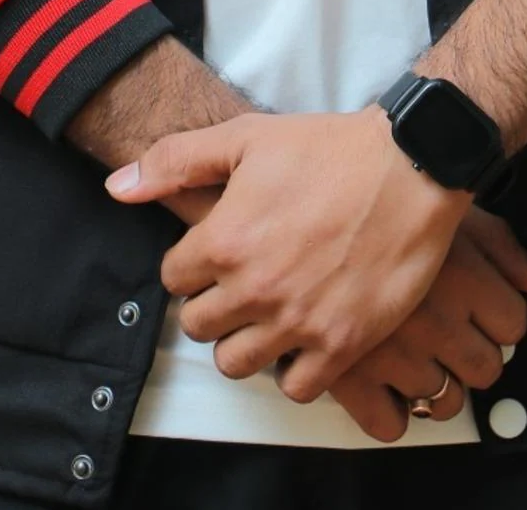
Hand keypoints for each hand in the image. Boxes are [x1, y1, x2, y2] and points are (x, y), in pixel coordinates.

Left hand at [105, 105, 472, 400]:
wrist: (410, 165)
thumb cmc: (328, 148)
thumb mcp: (245, 137)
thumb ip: (174, 161)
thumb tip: (116, 187)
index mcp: (224, 240)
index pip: (173, 280)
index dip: (192, 265)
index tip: (217, 253)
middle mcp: (254, 288)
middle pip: (198, 327)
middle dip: (212, 305)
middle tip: (241, 283)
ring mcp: (298, 321)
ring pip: (236, 365)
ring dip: (245, 342)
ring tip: (267, 313)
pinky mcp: (342, 343)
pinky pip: (296, 388)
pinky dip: (294, 369)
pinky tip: (304, 335)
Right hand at [287, 203, 526, 441]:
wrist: (310, 188)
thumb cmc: (383, 195)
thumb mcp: (448, 207)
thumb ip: (503, 247)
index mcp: (465, 277)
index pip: (513, 324)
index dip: (498, 318)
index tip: (477, 311)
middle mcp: (436, 319)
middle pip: (485, 370)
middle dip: (471, 356)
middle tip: (446, 335)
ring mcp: (392, 351)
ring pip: (442, 401)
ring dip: (433, 384)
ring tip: (412, 355)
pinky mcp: (347, 373)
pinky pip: (388, 424)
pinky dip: (389, 412)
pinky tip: (382, 383)